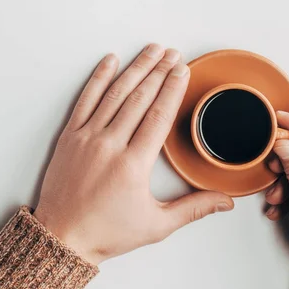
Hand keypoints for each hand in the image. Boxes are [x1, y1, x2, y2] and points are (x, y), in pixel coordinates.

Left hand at [34, 44, 233, 264]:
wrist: (63, 238)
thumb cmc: (108, 233)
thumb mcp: (156, 225)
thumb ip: (194, 209)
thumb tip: (226, 201)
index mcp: (133, 165)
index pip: (158, 116)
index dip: (173, 89)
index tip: (183, 70)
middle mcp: (109, 146)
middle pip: (139, 98)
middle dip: (159, 72)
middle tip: (173, 54)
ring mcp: (87, 138)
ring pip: (114, 94)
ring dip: (135, 69)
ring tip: (150, 51)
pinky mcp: (69, 138)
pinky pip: (85, 100)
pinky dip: (98, 79)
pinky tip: (110, 62)